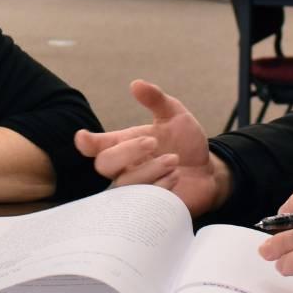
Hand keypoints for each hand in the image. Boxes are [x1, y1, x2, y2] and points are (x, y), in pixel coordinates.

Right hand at [75, 80, 229, 215]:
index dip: (86, 143)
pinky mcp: (149, 208)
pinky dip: (161, 187)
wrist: (209, 172)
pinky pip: (144, 203)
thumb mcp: (175, 115)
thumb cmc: (186, 143)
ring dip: (150, 169)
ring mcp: (135, 190)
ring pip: (125, 185)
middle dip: (126, 152)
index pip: (96, 146)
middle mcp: (125, 168)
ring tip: (174, 159)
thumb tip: (136, 84)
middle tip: (152, 141)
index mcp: (125, 145)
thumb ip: (156, 100)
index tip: (83, 137)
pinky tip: (176, 177)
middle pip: (105, 165)